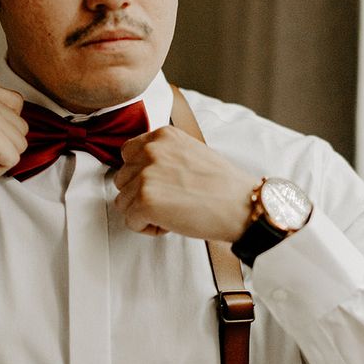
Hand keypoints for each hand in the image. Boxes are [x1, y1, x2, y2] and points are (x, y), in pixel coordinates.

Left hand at [114, 126, 256, 241]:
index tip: (158, 184)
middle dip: (140, 194)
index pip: (128, 153)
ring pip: (123, 201)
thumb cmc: (222, 185)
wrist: (241, 206)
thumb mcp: (190, 151)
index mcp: (162, 135)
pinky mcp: (145, 200)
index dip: (140, 173)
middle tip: (168, 201)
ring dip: (143, 212)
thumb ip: (164, 154)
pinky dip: (147, 228)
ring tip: (171, 212)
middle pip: (122, 178)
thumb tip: (140, 169)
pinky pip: (130, 221)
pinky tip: (170, 223)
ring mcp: (146, 174)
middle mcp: (151, 150)